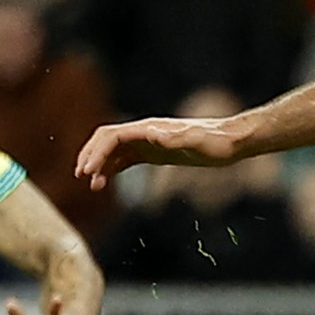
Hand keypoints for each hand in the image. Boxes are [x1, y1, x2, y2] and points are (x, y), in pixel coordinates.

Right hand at [75, 115, 241, 189]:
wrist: (233, 141)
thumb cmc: (218, 142)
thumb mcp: (198, 142)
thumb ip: (176, 139)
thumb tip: (152, 134)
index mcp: (151, 129)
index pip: (113, 136)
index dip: (97, 152)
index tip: (87, 172)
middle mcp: (146, 132)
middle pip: (107, 139)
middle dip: (91, 155)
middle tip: (80, 177)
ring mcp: (150, 142)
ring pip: (114, 150)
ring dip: (100, 164)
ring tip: (93, 186)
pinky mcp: (156, 152)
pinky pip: (126, 158)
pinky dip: (112, 168)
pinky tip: (106, 182)